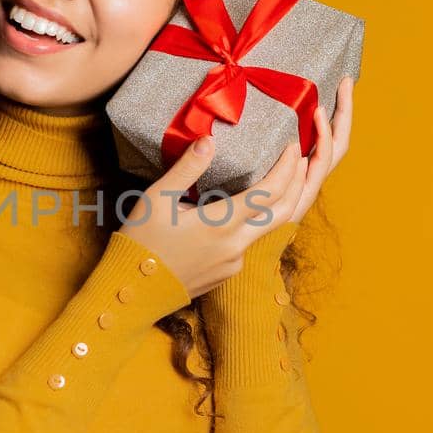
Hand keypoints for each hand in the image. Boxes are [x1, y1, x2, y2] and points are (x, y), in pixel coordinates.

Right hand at [119, 75, 354, 297]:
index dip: (287, 167)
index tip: (294, 146)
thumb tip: (209, 140)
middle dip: (296, 183)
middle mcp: (236, 246)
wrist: (132, 292)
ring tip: (277, 181)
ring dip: (277, 204)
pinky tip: (244, 212)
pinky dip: (255, 223)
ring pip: (267, 230)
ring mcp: (234, 263)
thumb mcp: (157, 198)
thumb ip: (187, 168)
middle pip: (282, 212)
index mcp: (221, 224)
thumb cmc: (140, 242)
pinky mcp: (227, 274)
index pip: (269, 191)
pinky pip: (248, 245)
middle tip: (300, 160)